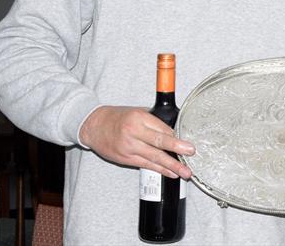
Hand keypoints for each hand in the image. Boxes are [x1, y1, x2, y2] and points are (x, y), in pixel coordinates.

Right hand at [79, 106, 194, 178]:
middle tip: (191, 153)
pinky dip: (160, 169)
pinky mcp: (126, 159)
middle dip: (177, 148)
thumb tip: (174, 129)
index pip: (163, 128)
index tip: (189, 141)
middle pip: (160, 142)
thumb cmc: (117, 117)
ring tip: (185, 172)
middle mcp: (134, 132)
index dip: (177, 136)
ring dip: (172, 166)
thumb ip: (154, 120)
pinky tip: (170, 173)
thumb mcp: (137, 112)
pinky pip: (146, 165)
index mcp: (140, 118)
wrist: (93, 126)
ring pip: (155, 157)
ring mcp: (129, 147)